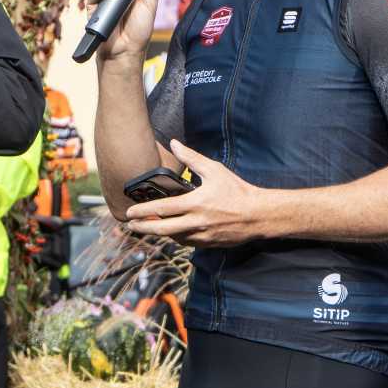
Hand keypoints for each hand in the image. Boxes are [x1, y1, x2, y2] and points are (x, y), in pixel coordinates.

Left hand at [122, 139, 264, 246]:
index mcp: (195, 203)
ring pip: (173, 237)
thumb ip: (191, 158)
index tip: (129, 212)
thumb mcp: (214, 170)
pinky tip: (169, 232)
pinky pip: (186, 242)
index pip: (162, 209)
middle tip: (130, 225)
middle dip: (143, 228)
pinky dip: (175, 237)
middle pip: (162, 229)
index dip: (143, 211)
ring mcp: (202, 235)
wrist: (258, 215)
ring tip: (145, 227)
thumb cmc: (237, 190)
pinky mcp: (208, 244)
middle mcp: (196, 222)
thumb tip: (174, 143)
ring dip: (158, 233)